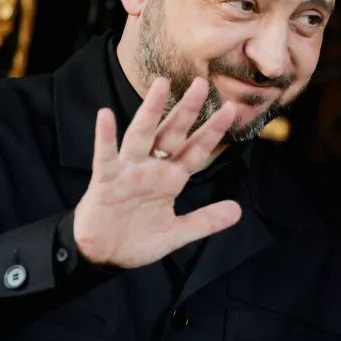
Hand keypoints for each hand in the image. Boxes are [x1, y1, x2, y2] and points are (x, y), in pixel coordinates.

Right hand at [73, 76, 241, 268]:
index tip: (232, 109)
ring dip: (151, 110)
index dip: (213, 130)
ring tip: (161, 85)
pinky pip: (106, 156)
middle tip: (203, 83)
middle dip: (187, 110)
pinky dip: (105, 137)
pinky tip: (106, 115)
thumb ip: (205, 220)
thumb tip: (238, 211)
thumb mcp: (177, 233)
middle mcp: (152, 169)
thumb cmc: (136, 239)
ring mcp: (129, 172)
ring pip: (142, 135)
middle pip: (173, 133)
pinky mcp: (106, 181)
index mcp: (171, 179)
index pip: (197, 150)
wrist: (103, 256)